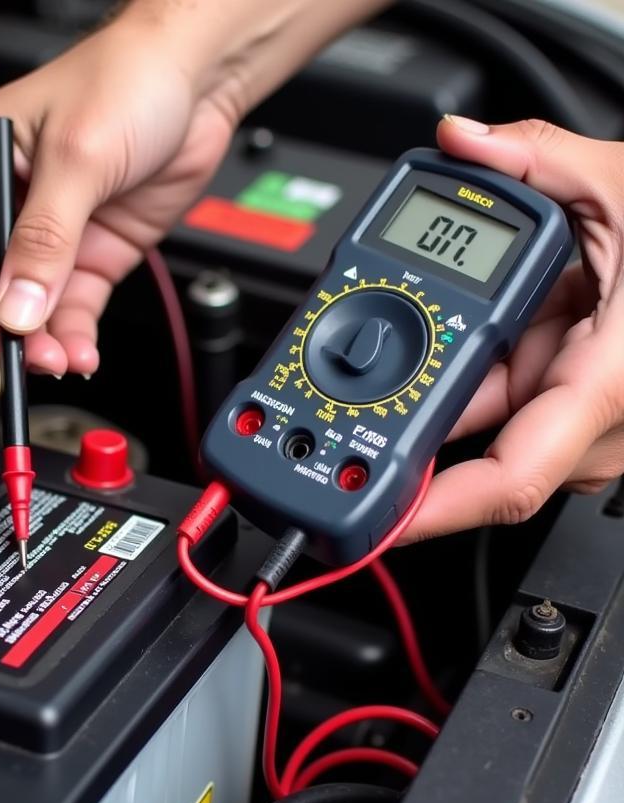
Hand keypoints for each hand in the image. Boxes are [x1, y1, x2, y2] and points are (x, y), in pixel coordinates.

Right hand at [0, 0, 389, 396]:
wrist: (196, 78)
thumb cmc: (127, 78)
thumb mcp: (78, 157)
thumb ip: (45, 239)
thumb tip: (17, 307)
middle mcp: (0, 205)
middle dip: (7, 337)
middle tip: (30, 365)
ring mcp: (44, 237)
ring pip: (27, 313)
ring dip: (43, 345)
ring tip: (64, 360)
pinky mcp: (84, 255)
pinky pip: (69, 310)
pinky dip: (74, 337)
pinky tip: (81, 353)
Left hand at [402, 115, 623, 541]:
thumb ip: (542, 157)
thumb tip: (466, 142)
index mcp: (608, 383)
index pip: (509, 478)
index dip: (434, 509)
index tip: (376, 516)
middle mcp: (599, 420)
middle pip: (477, 446)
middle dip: (412, 423)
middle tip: (347, 401)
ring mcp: (587, 417)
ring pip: (490, 422)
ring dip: (444, 387)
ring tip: (393, 344)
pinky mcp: (578, 402)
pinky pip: (509, 402)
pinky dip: (475, 375)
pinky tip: (452, 339)